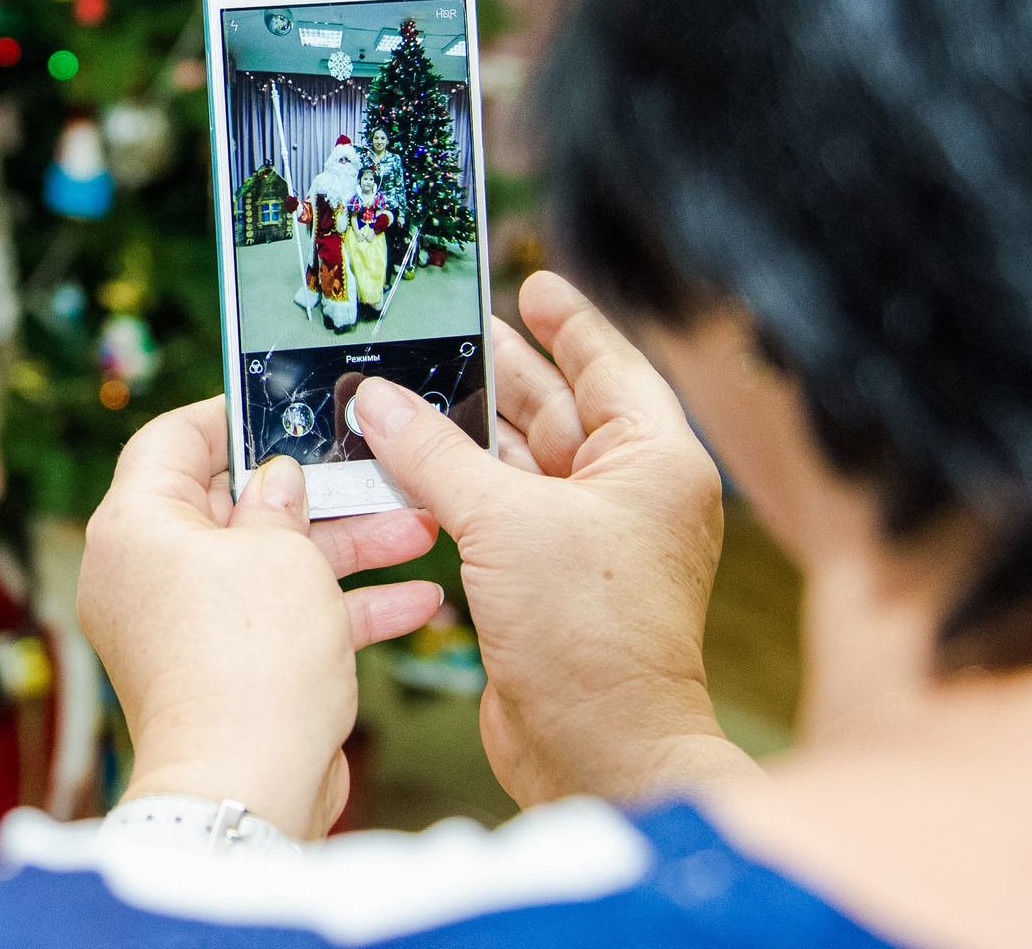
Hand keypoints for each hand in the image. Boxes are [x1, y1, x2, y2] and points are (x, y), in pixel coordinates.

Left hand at [83, 402, 442, 838]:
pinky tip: (417, 601)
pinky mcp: (225, 670)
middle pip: (232, 504)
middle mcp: (148, 572)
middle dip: (315, 492)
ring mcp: (185, 625)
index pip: (171, 441)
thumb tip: (277, 480)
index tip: (281, 403)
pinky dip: (339, 608)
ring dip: (345, 547)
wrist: (246, 788)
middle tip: (375, 472)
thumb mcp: (279, 552)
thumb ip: (280, 501)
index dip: (229, 416)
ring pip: (269, 564)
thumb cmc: (248, 661)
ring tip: (420, 528)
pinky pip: (280, 620)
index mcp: (135, 525)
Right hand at [352, 270, 757, 807]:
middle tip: (449, 332)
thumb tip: (376, 401)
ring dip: (466, 433)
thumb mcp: (503, 521)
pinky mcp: (551, 580)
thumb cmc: (588, 635)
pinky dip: (457, 486)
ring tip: (408, 388)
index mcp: (655, 461)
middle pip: (561, 411)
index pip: (612, 366)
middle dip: (502, 373)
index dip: (571, 322)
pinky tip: (405, 463)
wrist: (598, 749)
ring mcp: (592, 541)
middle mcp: (632, 495)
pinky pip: (500, 511)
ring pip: (523, 463)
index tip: (534, 282)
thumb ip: (433, 453)